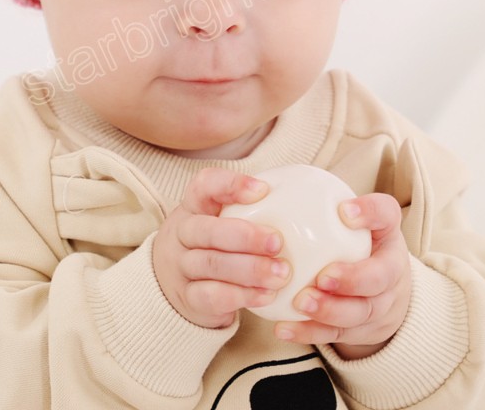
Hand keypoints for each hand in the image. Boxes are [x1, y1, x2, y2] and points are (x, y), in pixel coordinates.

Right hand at [153, 168, 290, 328]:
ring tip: (282, 273)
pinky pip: (213, 296)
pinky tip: (268, 295)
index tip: (262, 190)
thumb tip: (310, 200)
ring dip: (250, 269)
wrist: (175, 286)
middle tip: (278, 242)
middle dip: (244, 235)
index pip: (204, 185)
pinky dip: (243, 295)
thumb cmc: (214, 244)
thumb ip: (253, 209)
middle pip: (206, 229)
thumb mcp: (221, 220)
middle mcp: (182, 233)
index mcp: (194, 206)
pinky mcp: (188, 298)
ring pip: (211, 264)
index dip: (231, 185)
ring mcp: (181, 267)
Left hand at [275, 192, 410, 358]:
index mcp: (387, 234)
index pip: (387, 215)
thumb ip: (320, 203)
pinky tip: (283, 328)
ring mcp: (380, 305)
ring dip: (330, 310)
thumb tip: (265, 183)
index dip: (370, 213)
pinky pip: (336, 335)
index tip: (344, 210)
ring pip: (360, 313)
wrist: (383, 291)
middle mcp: (391, 271)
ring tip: (301, 303)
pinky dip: (310, 332)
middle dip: (353, 279)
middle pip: (380, 277)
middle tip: (323, 276)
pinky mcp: (361, 331)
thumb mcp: (349, 219)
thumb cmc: (354, 243)